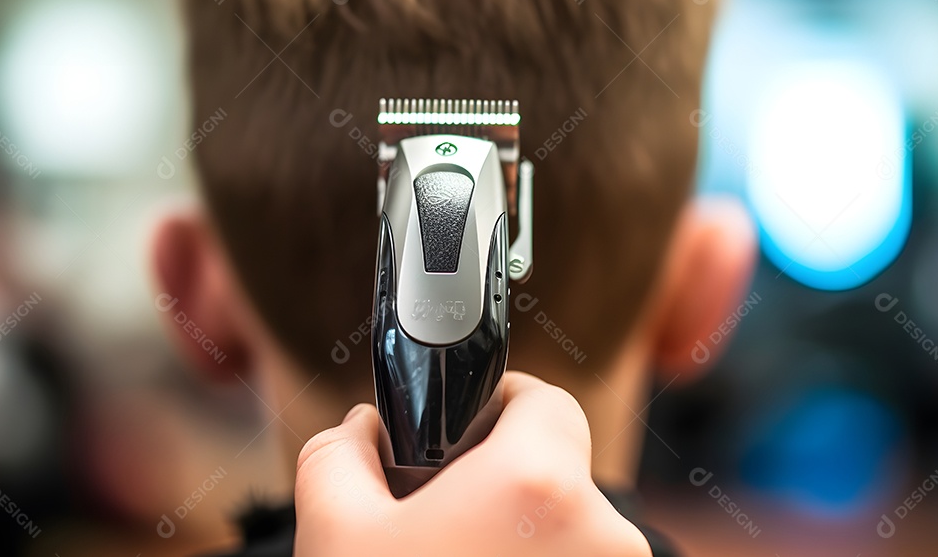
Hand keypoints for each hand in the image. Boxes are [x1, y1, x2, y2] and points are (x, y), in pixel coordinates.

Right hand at [294, 371, 651, 555]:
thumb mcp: (333, 534)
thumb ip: (338, 456)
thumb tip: (357, 432)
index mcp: (539, 489)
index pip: (547, 400)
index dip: (502, 403)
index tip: (468, 426)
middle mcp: (604, 536)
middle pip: (561, 469)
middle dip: (507, 480)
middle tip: (447, 515)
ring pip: (575, 529)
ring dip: (530, 533)